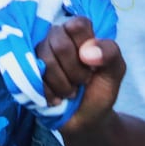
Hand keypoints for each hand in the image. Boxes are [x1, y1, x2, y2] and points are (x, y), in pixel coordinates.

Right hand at [38, 16, 124, 134]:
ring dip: (63, 85)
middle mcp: (58, 36)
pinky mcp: (28, 70)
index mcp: (80, 31)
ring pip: (46, 62)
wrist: (86, 120)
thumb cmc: (100, 90)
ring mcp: (41, 53)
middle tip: (83, 82)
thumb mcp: (115, 72)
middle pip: (60, 45)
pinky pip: (34, 78)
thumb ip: (110, 54)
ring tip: (71, 92)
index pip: (77, 25)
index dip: (86, 48)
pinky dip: (50, 94)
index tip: (93, 65)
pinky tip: (58, 98)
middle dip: (76, 72)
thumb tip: (86, 52)